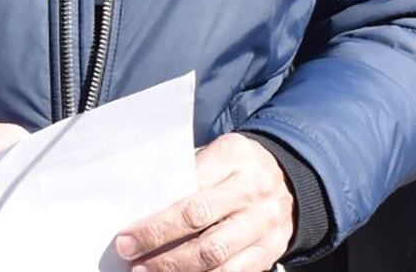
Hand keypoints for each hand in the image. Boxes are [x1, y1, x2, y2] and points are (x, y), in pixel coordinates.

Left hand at [113, 132, 295, 271]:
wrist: (288, 180)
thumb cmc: (236, 168)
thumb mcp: (216, 154)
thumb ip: (186, 175)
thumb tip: (142, 207)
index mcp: (234, 156)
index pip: (189, 187)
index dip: (155, 215)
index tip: (127, 232)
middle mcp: (253, 189)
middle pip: (199, 220)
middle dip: (159, 240)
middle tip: (129, 252)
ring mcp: (264, 223)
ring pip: (216, 255)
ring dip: (176, 268)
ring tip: (147, 271)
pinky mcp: (270, 251)